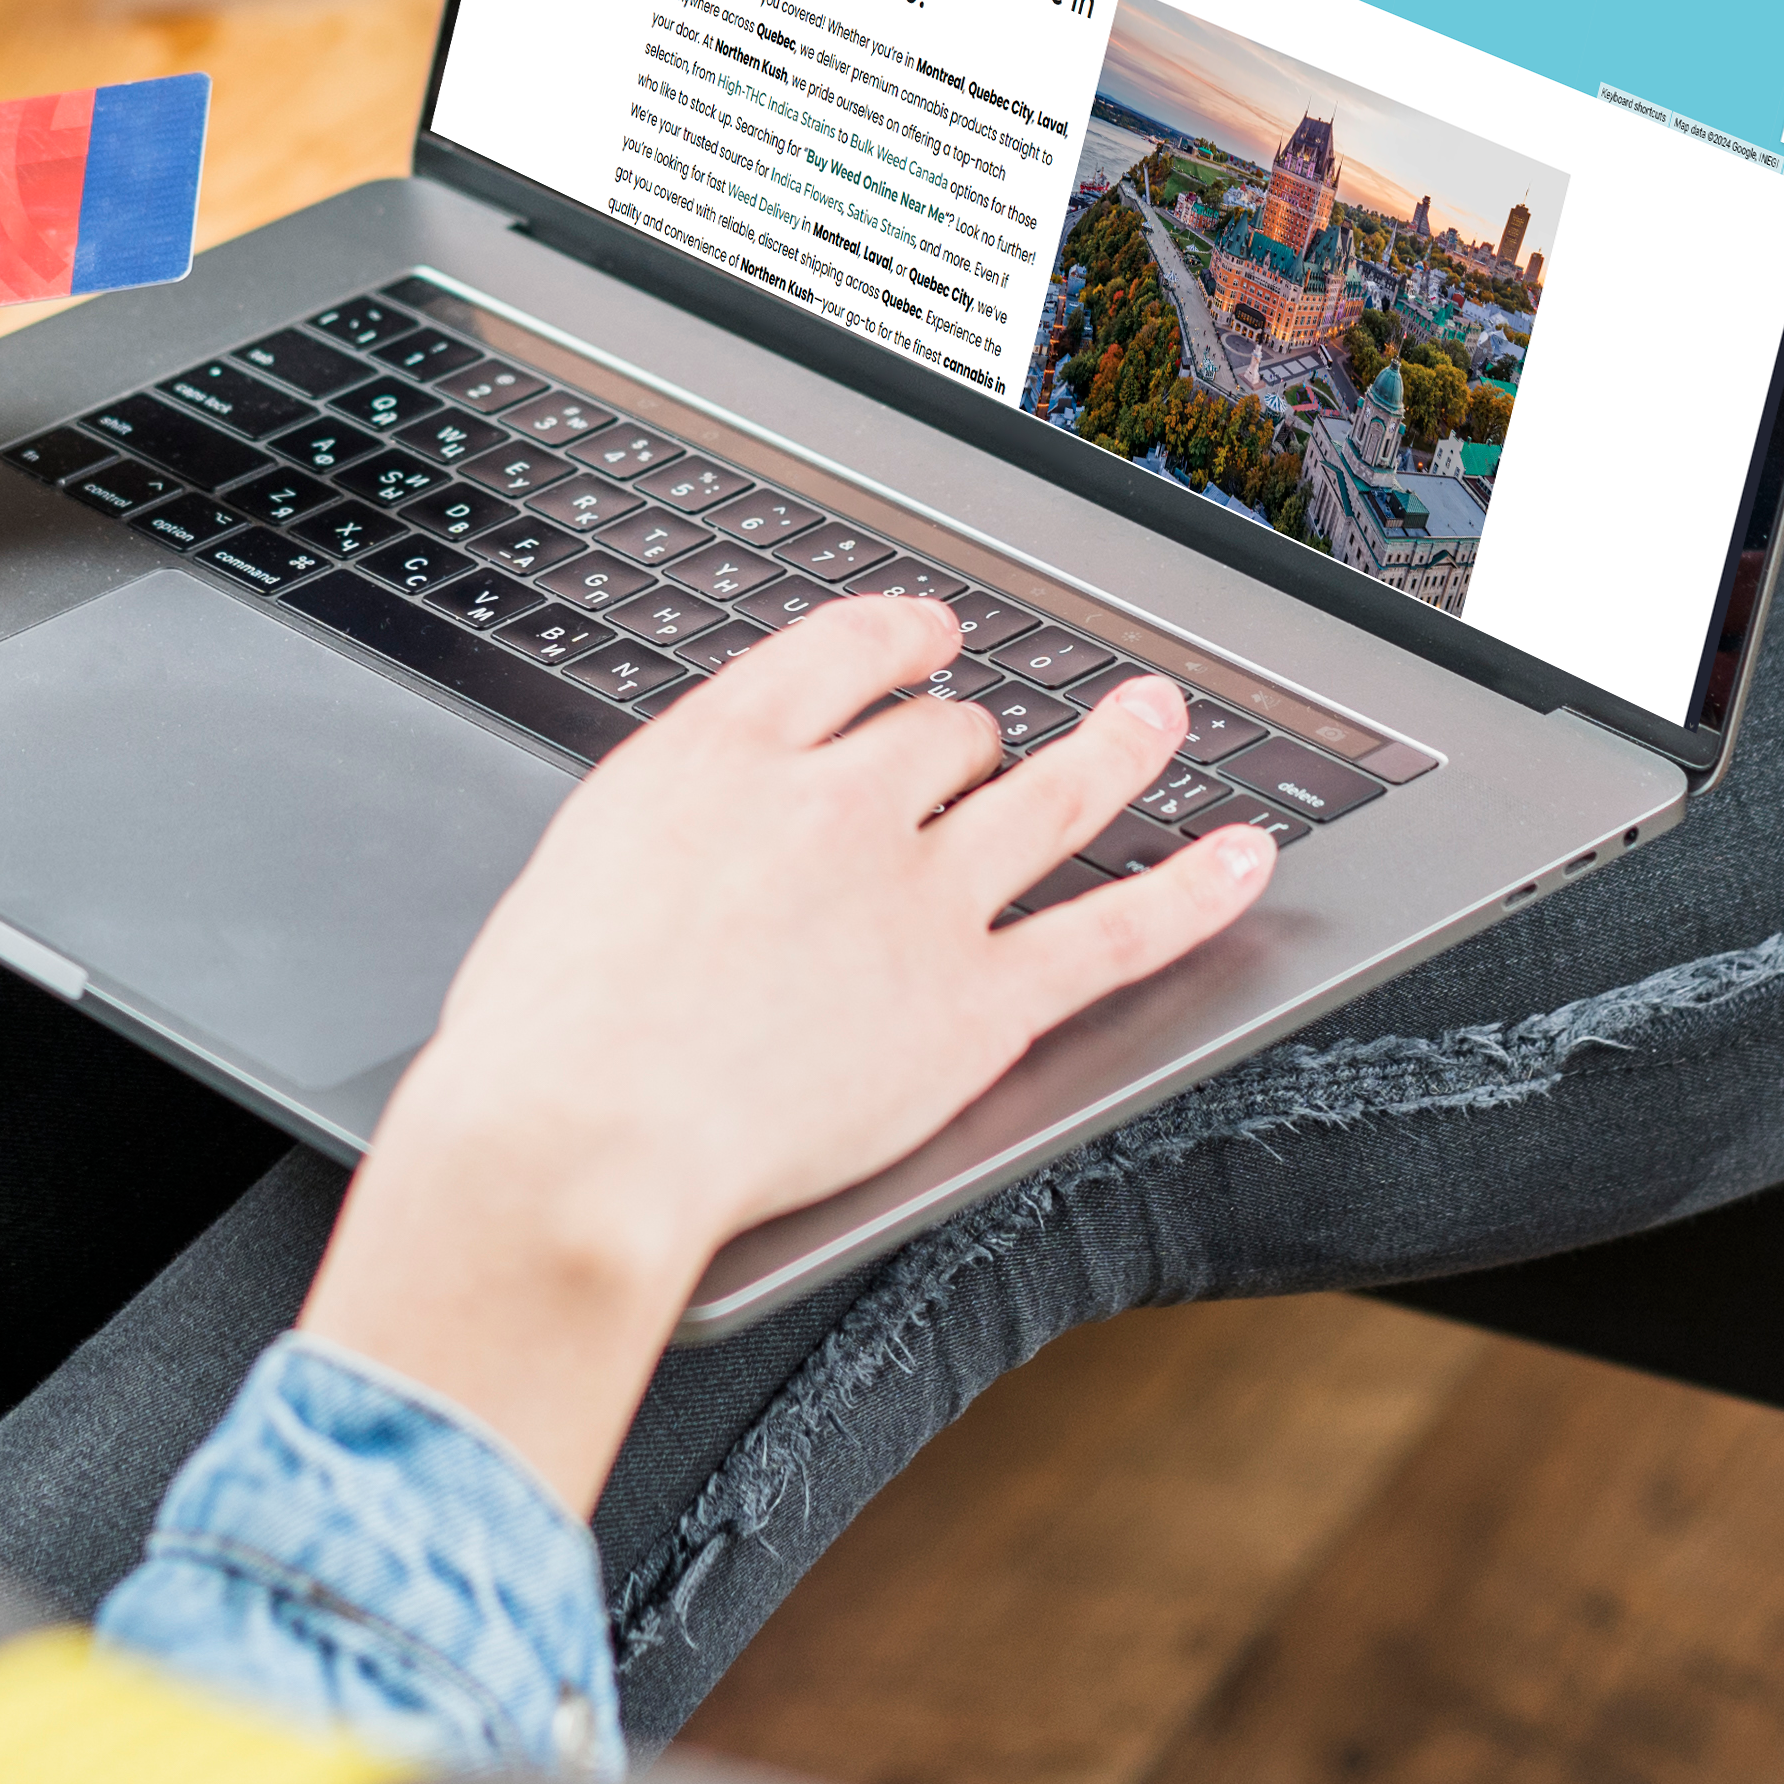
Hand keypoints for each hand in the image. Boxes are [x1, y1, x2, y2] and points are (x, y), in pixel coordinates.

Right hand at [295, 596, 1276, 1510]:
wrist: (576, 1143)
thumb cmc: (543, 1032)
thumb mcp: (580, 858)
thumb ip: (678, 811)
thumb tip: (720, 806)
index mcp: (728, 750)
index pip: (849, 651)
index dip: (903, 640)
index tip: (923, 640)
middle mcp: (840, 799)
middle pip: (946, 735)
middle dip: (970, 739)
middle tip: (987, 747)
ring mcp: (922, 898)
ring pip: (1048, 795)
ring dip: (1114, 747)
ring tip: (1151, 717)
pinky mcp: (977, 1006)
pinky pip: (1116, 928)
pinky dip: (1194, 890)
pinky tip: (1241, 855)